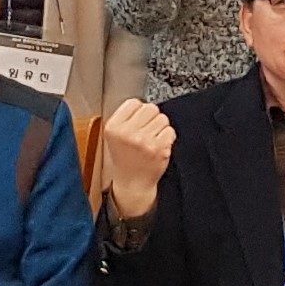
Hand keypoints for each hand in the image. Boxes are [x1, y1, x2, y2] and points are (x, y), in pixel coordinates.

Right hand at [96, 97, 175, 220]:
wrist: (132, 183)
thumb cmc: (125, 158)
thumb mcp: (114, 136)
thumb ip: (125, 118)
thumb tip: (142, 104)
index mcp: (114, 127)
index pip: (134, 103)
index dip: (138, 111)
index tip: (137, 120)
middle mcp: (127, 133)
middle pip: (150, 108)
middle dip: (151, 118)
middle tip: (146, 130)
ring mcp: (144, 141)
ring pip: (162, 119)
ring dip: (160, 127)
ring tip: (151, 139)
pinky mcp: (159, 149)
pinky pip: (170, 131)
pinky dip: (167, 137)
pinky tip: (158, 146)